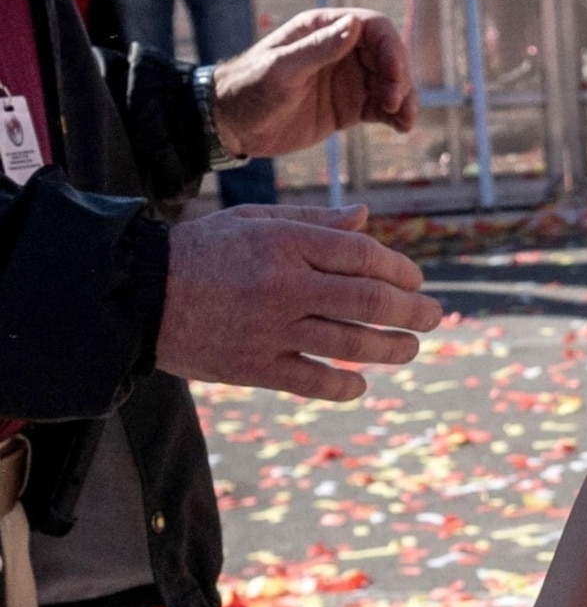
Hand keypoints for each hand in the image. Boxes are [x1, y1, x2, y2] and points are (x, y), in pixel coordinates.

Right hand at [154, 205, 441, 400]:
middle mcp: (282, 286)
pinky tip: (359, 385)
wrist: (133, 293)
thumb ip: (312, 221)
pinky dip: (343, 387)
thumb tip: (366, 219)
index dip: (400, 268)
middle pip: (369, 300)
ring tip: (410, 348)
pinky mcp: (251, 367)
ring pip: (349, 343)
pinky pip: (311, 382)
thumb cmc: (200, 251)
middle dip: (412, 310)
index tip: (415, 280)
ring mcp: (268, 329)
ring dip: (391, 349)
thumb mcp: (252, 220)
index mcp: (284, 243)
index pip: (363, 255)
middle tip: (434, 317)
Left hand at [211, 8, 418, 158]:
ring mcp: (348, 78)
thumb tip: (354, 26)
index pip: (374, 28)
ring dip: (405, 98)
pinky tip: (401, 128)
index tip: (394, 79)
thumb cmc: (248, 90)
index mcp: (323, 29)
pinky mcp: (350, 105)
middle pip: (390, 55)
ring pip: (392, 82)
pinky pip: (383, 106)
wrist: (231, 125)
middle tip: (394, 105)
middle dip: (400, 78)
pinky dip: (397, 115)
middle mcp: (341, 49)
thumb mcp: (281, 70)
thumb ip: (318, 49)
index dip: (392, 49)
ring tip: (404, 121)